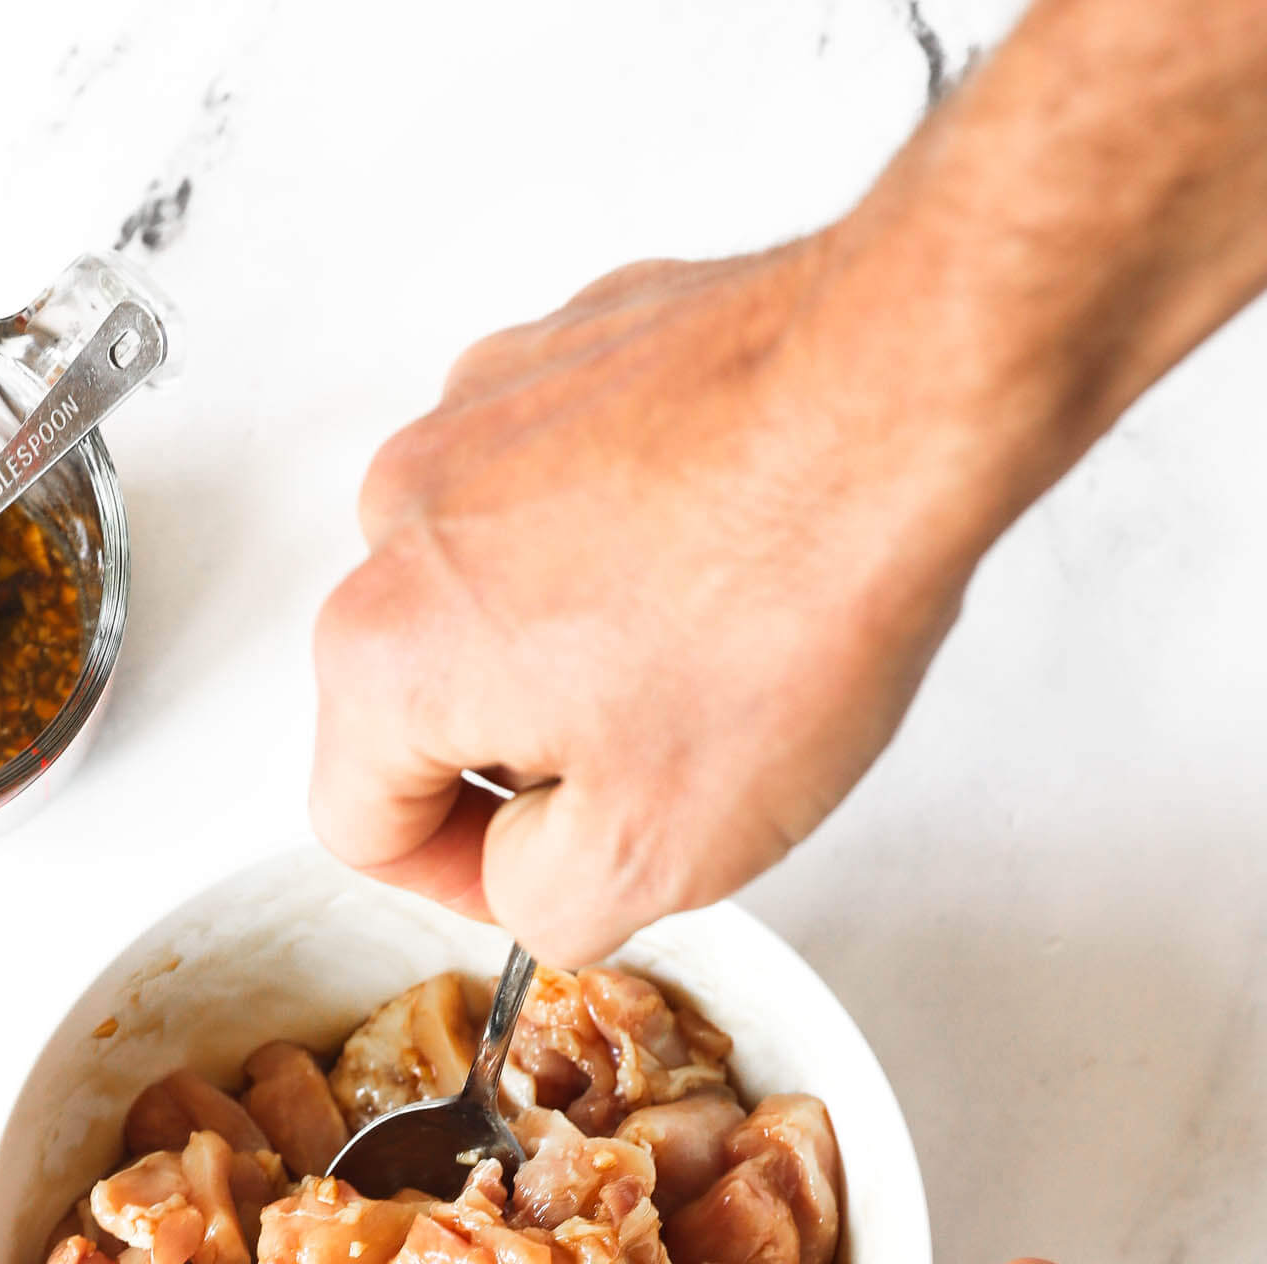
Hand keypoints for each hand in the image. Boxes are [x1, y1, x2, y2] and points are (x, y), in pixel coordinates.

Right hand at [311, 234, 999, 960]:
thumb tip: (525, 874)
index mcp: (386, 647)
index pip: (360, 823)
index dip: (460, 885)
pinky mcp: (568, 353)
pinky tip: (726, 558)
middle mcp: (402, 511)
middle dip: (534, 761)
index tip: (552, 879)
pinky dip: (626, 546)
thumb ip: (540, 906)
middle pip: (425, 702)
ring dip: (581, 651)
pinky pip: (564, 493)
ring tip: (713, 649)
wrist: (907, 391)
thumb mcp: (657, 854)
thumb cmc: (791, 599)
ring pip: (496, 595)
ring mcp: (482, 413)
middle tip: (668, 769)